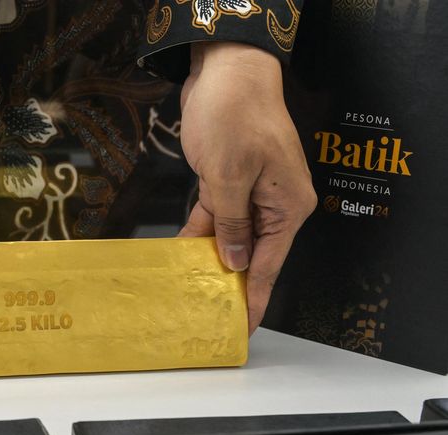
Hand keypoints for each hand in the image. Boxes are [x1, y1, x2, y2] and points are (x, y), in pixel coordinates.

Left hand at [178, 42, 315, 332]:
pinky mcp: (226, 184)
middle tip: (208, 321)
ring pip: (229, 241)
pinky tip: (178, 260)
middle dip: (230, 288)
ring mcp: (249, 195)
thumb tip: (235, 262)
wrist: (226, 72)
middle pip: (252, 258)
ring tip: (190, 298)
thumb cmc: (236, 117)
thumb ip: (231, 225)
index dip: (255, 300)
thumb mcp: (229, 177)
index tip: (243, 330)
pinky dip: (196, 238)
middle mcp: (273, 206)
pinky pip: (213, 220)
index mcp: (287, 207)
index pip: (270, 266)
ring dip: (209, 265)